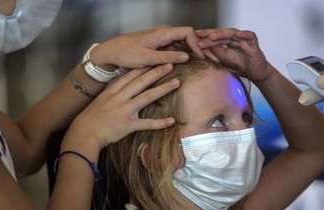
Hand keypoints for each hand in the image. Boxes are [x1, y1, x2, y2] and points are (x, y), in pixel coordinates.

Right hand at [63, 64, 178, 150]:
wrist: (84, 133)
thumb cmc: (92, 117)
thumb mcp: (102, 99)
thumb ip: (114, 92)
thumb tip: (125, 85)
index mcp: (113, 91)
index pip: (131, 75)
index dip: (144, 66)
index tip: (155, 58)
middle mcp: (120, 98)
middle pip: (141, 82)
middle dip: (157, 72)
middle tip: (170, 64)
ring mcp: (125, 110)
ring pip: (147, 97)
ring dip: (163, 89)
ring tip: (176, 82)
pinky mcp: (128, 125)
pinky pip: (146, 123)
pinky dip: (159, 123)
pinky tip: (171, 120)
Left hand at [89, 26, 204, 69]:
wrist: (112, 51)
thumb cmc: (126, 53)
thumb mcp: (147, 58)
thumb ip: (167, 57)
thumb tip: (186, 56)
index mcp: (162, 33)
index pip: (187, 32)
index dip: (197, 44)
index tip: (201, 57)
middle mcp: (164, 34)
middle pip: (188, 37)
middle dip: (200, 47)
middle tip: (211, 60)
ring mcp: (162, 39)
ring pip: (184, 43)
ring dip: (194, 51)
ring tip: (204, 63)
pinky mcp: (160, 46)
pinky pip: (177, 48)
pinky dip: (185, 54)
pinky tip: (191, 63)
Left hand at [196, 28, 269, 82]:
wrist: (254, 73)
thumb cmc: (239, 66)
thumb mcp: (223, 60)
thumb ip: (214, 53)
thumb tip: (200, 48)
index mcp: (226, 41)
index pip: (214, 36)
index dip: (204, 36)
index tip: (193, 37)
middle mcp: (234, 38)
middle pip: (221, 33)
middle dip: (209, 33)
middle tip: (198, 34)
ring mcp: (244, 39)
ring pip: (232, 33)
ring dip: (222, 34)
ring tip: (212, 36)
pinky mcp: (253, 43)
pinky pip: (249, 36)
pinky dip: (244, 35)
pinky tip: (237, 35)